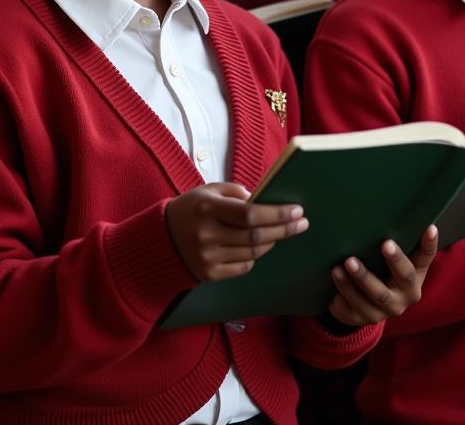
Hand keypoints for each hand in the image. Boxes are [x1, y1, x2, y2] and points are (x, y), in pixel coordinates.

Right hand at [166, 181, 308, 281]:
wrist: (162, 238)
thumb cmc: (192, 208)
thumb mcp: (210, 190)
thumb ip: (236, 192)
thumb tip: (265, 201)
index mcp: (207, 208)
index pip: (249, 214)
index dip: (276, 213)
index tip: (297, 210)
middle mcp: (206, 235)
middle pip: (255, 236)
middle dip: (284, 229)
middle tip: (302, 223)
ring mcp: (207, 257)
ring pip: (253, 253)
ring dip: (272, 242)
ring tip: (282, 232)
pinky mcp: (208, 274)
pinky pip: (243, 267)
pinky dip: (256, 256)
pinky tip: (260, 246)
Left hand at [328, 225, 438, 326]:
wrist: (379, 302)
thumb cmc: (390, 268)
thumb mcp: (401, 257)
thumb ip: (404, 239)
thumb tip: (404, 204)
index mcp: (415, 279)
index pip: (424, 260)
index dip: (428, 245)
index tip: (429, 228)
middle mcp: (403, 299)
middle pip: (385, 290)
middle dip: (367, 277)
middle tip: (351, 259)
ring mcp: (383, 313)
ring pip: (365, 303)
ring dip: (349, 287)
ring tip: (335, 270)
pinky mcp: (365, 320)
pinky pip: (351, 315)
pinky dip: (342, 305)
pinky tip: (333, 297)